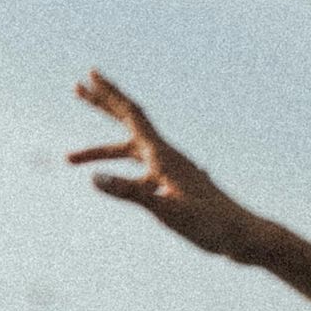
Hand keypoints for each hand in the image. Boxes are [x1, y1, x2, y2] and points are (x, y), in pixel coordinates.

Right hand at [68, 72, 270, 263]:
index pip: (132, 115)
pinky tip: (111, 179)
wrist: (242, 237)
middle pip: (129, 122)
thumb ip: (130, 193)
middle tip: (76, 89)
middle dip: (101, 105)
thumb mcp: (166, 211)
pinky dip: (119, 169)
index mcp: (163, 155)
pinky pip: (138, 169)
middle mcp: (166, 156)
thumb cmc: (209, 225)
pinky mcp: (173, 186)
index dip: (110, 94)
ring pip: (128, 151)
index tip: (91, 74)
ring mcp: (170, 170)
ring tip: (68, 159)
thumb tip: (94, 178)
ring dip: (99, 151)